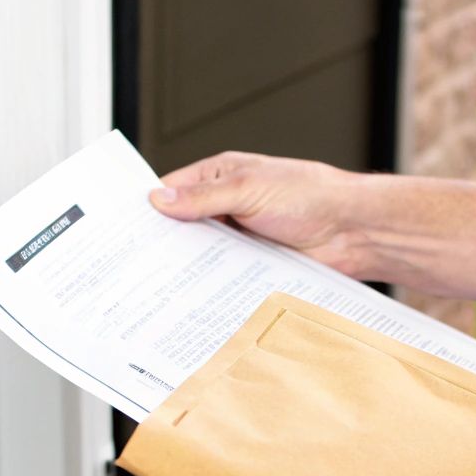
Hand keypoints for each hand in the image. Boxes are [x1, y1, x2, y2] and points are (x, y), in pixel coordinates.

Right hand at [149, 152, 379, 278]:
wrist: (352, 230)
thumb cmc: (309, 194)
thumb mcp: (249, 188)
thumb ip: (203, 197)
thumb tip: (159, 199)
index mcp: (219, 178)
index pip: (171, 190)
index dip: (148, 208)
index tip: (123, 229)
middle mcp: (225, 207)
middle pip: (181, 227)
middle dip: (161, 244)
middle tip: (134, 265)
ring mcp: (237, 238)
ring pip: (199, 255)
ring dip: (186, 268)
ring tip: (158, 287)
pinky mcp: (251, 265)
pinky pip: (222, 276)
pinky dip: (209, 285)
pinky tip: (194, 297)